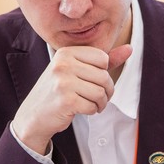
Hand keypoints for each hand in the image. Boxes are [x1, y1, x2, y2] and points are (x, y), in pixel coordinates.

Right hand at [11, 45, 133, 153]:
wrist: (34, 115)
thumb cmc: (57, 91)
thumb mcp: (77, 70)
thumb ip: (103, 60)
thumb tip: (129, 48)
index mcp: (66, 52)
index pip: (102, 58)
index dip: (103, 72)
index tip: (95, 81)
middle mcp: (63, 64)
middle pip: (104, 76)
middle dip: (106, 91)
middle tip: (98, 98)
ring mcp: (63, 82)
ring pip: (100, 92)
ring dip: (100, 103)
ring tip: (91, 104)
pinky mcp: (66, 100)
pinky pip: (92, 106)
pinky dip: (92, 111)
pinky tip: (82, 110)